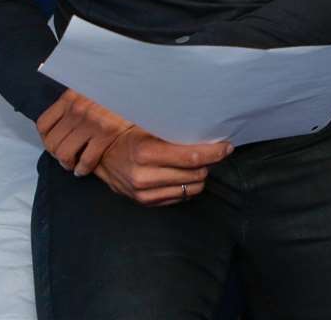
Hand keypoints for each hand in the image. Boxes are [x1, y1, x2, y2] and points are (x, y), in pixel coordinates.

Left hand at [36, 89, 135, 176]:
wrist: (140, 92)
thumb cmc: (117, 93)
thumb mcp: (91, 90)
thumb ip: (76, 102)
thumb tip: (62, 123)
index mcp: (71, 97)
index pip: (43, 124)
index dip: (46, 139)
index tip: (54, 144)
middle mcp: (78, 108)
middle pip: (52, 142)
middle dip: (57, 155)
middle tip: (65, 159)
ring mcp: (91, 122)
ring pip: (64, 154)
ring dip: (68, 164)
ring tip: (73, 165)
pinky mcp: (106, 134)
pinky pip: (86, 160)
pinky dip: (83, 169)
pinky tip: (84, 169)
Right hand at [90, 125, 233, 206]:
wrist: (103, 156)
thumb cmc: (131, 136)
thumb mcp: (149, 127)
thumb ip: (175, 132)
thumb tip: (208, 131)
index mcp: (146, 152)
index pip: (192, 157)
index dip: (214, 153)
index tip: (226, 147)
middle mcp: (145, 176)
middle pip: (196, 174)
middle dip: (209, 163)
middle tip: (213, 152)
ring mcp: (145, 193)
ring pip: (192, 189)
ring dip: (200, 176)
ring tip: (198, 164)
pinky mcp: (146, 203)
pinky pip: (181, 197)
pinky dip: (188, 186)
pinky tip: (184, 175)